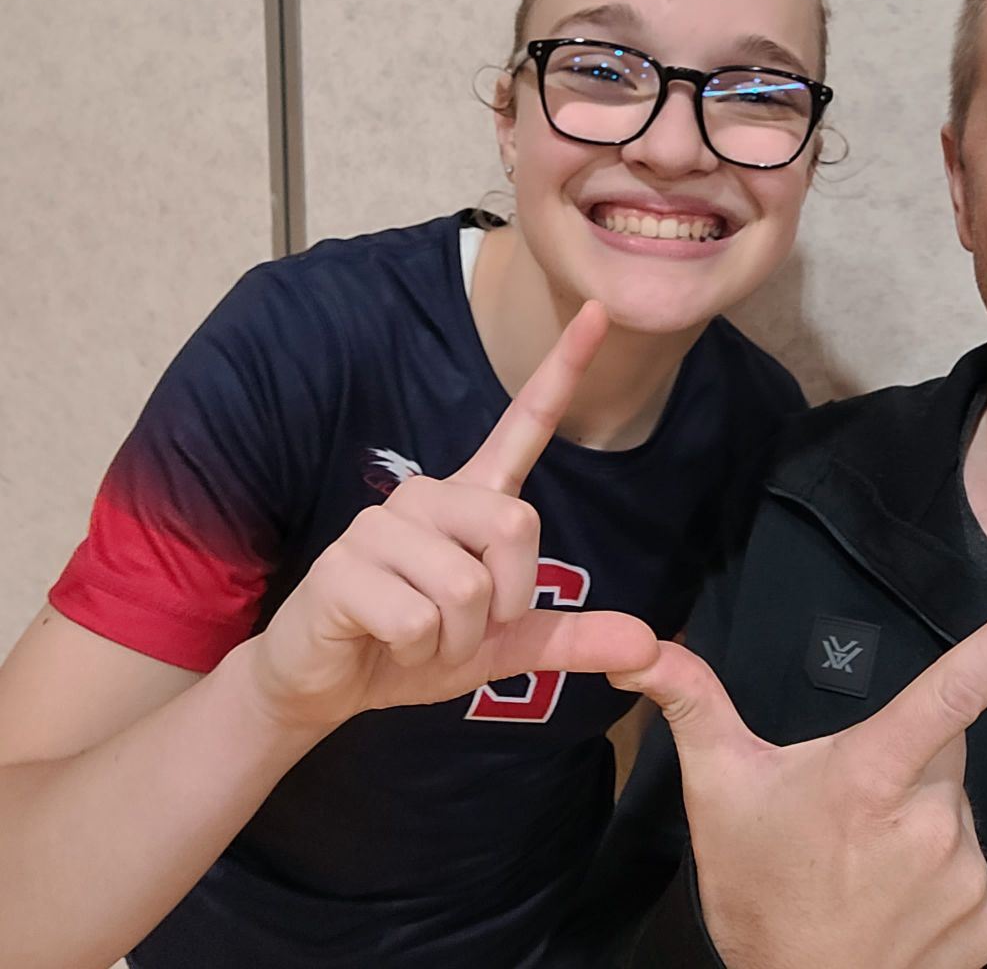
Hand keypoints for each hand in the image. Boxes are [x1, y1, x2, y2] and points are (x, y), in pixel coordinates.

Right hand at [242, 301, 657, 732]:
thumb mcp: (503, 646)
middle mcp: (429, 495)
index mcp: (471, 499)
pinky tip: (386, 644)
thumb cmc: (417, 647)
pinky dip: (417, 654)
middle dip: (506, 600)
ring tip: (420, 639)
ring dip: (456, 640)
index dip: (563, 369)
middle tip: (467, 628)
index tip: (598, 312)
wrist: (327, 682)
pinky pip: (419, 619)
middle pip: (516, 525)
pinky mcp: (343, 565)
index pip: (524, 424)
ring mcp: (381, 525)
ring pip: (466, 588)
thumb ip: (572, 638)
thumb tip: (651, 646)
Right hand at [613, 583, 986, 968]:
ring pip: (956, 810)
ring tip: (867, 864)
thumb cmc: (754, 889)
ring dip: (923, 820)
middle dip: (907, 761)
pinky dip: (945, 874)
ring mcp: (965, 876)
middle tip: (849, 807)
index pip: (948, 692)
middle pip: (941, 751)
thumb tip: (639, 647)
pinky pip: (976, 868)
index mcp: (869, 774)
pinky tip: (898, 900)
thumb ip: (691, 702)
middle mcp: (930, 822)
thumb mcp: (717, 788)